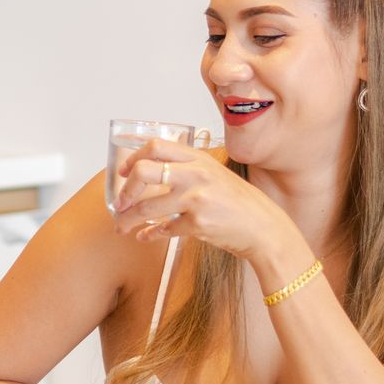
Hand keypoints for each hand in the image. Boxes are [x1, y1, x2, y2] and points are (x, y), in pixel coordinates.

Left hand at [111, 140, 290, 261]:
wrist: (263, 226)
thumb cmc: (238, 201)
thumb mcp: (214, 173)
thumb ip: (187, 168)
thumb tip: (151, 169)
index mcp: (198, 158)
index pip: (156, 146)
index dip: (133, 158)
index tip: (123, 172)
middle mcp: (195, 174)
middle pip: (143, 171)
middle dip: (126, 189)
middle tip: (120, 202)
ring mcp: (196, 199)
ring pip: (147, 207)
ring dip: (128, 219)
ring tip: (121, 226)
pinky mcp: (198, 223)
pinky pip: (164, 229)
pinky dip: (150, 235)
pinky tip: (145, 236)